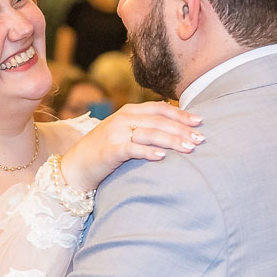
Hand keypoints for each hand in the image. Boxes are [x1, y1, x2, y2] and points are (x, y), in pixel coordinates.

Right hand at [61, 102, 203, 192]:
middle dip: (182, 129)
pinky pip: (132, 149)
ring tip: (190, 148)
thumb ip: (144, 126)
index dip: (181, 114)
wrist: (74, 167)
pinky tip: (163, 157)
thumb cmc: (103, 152)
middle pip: (159, 121)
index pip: (160, 108)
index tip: (200, 121)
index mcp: (128, 112)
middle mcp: (122, 119)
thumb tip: (174, 125)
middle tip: (201, 138)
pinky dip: (148, 152)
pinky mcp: (109, 150)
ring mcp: (114, 133)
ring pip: (150, 133)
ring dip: (172, 140)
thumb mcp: (123, 132)